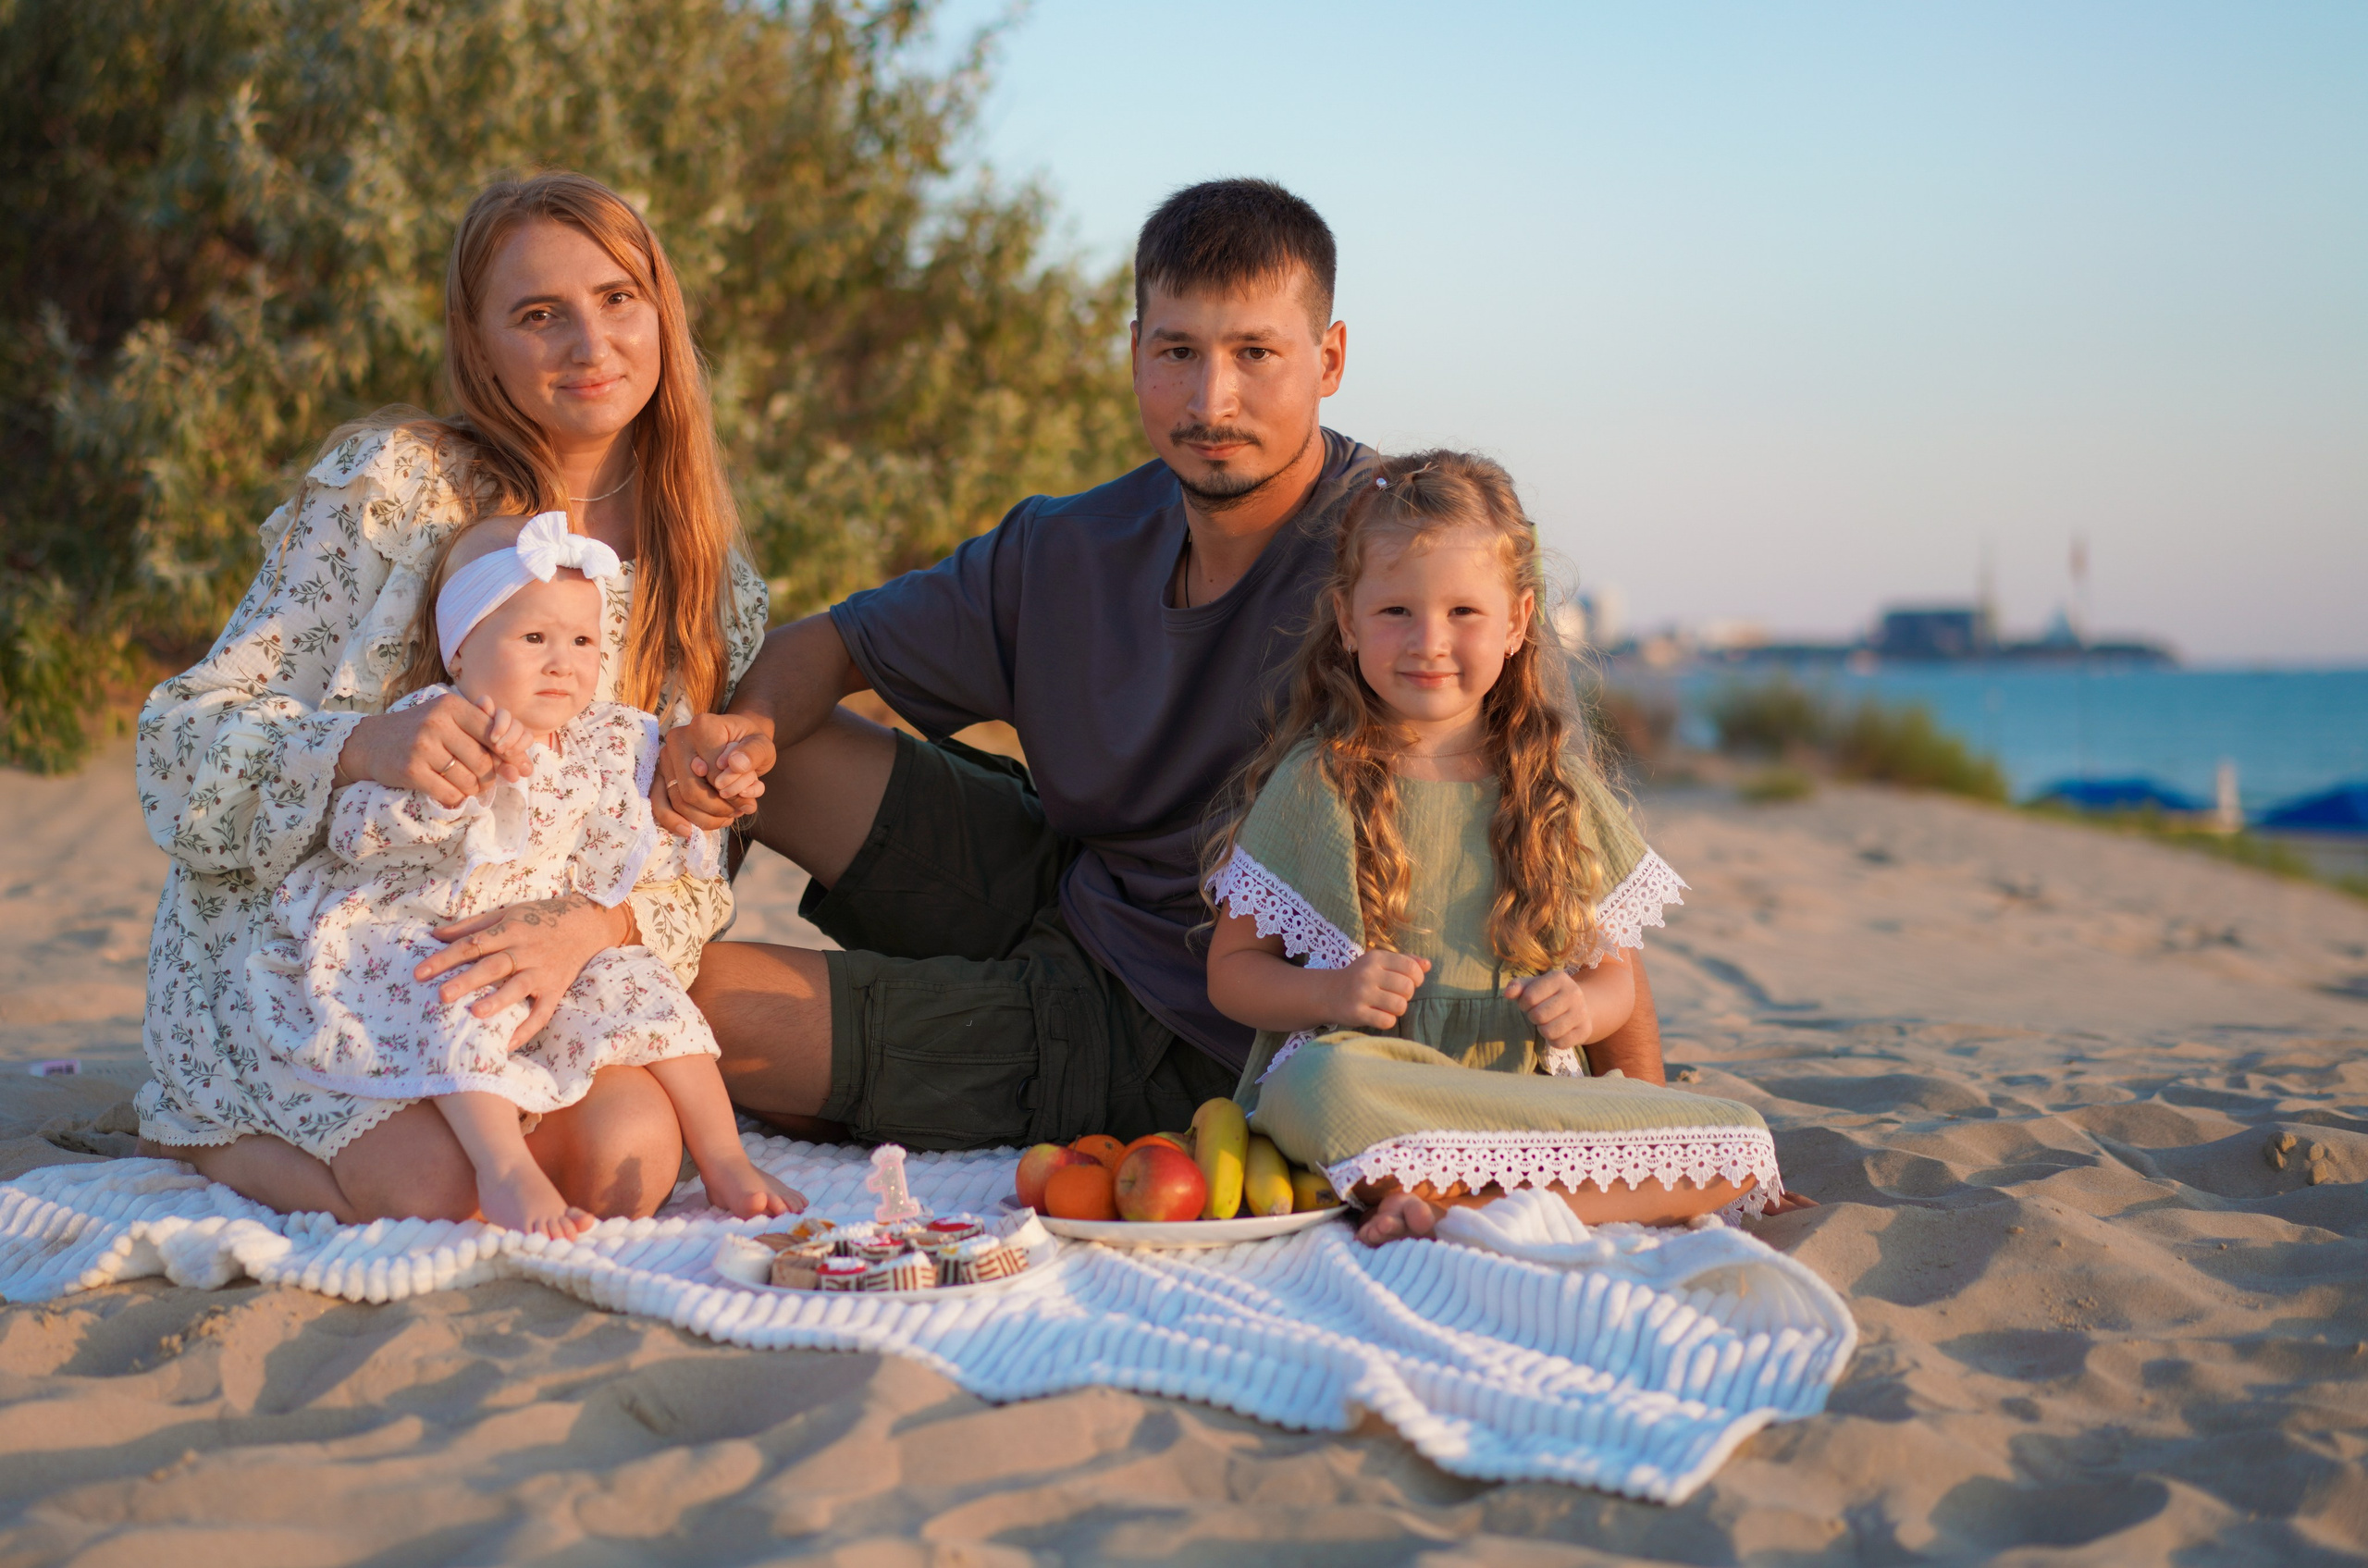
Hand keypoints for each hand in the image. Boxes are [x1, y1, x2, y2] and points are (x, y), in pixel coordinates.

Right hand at [335, 692, 529, 807]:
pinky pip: (449, 794)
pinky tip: (448, 793)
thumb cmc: (419, 731)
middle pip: (484, 762)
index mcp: (451, 706)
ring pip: (468, 780)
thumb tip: (522, 759)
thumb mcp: (447, 718)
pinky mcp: (411, 770)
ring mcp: (422, 747)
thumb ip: (483, 729)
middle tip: (483, 781)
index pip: (494, 733)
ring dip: (472, 790)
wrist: (370, 742)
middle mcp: (437, 723)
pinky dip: (455, 798)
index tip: (516, 767)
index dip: (510, 754)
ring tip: (464, 786)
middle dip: (489, 777)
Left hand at [416, 892, 627, 1049]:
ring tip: (475, 1014)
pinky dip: (527, 1028)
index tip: (420, 972)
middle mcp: (526, 951)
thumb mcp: (506, 913)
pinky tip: (508, 1043)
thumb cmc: (540, 917)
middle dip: (467, 980)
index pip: (473, 944)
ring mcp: (543, 971)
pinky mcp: (557, 989)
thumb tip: (434, 934)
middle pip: (493, 966)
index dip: (445, 958)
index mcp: (509, 929)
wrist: (587, 923)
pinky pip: (543, 1012)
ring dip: (498, 1000)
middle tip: (441, 994)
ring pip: (518, 987)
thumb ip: (471, 926)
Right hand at [652, 713, 775, 835]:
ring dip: (704, 818)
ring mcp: (665, 758)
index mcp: (703, 726)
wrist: (735, 739)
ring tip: (726, 817)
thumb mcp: (762, 745)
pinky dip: (672, 820)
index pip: (713, 772)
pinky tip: (688, 831)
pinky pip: (659, 801)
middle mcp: (678, 739)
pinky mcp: (660, 774)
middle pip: (691, 790)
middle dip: (718, 808)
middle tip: (738, 812)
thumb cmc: (748, 742)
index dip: (733, 794)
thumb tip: (735, 765)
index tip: (749, 801)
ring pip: (678, 801)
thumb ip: (754, 754)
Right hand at [1320, 951, 1428, 1030]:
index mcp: (1375, 958)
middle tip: (1397, 995)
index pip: (1411, 967)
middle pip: (1407, 988)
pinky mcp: (1356, 1013)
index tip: (1411, 982)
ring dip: (1398, 1009)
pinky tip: (1379, 1015)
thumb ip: (1405, 961)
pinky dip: (1387, 1020)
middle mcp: (1368, 974)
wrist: (1327, 993)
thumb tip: (1428, 965)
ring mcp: (1361, 994)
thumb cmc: (1360, 977)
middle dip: (1407, 995)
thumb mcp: (1379, 963)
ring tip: (1389, 1006)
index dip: (1418, 978)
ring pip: (1400, 1006)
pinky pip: (1387, 1021)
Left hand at [1505, 969, 1593, 1053]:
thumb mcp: (1532, 986)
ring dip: (1542, 1030)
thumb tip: (1507, 993)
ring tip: (1547, 1022)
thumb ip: (1517, 987)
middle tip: (1538, 1014)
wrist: (1579, 1005)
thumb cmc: (1549, 994)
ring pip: (1549, 1032)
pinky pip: (1560, 1043)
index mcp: (1559, 978)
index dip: (1523, 1004)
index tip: (1528, 1003)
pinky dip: (1553, 1041)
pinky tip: (1556, 1032)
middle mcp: (1574, 993)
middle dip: (1533, 1017)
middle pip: (1538, 1016)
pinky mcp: (1585, 1030)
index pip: (1529, 997)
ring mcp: (1582, 1013)